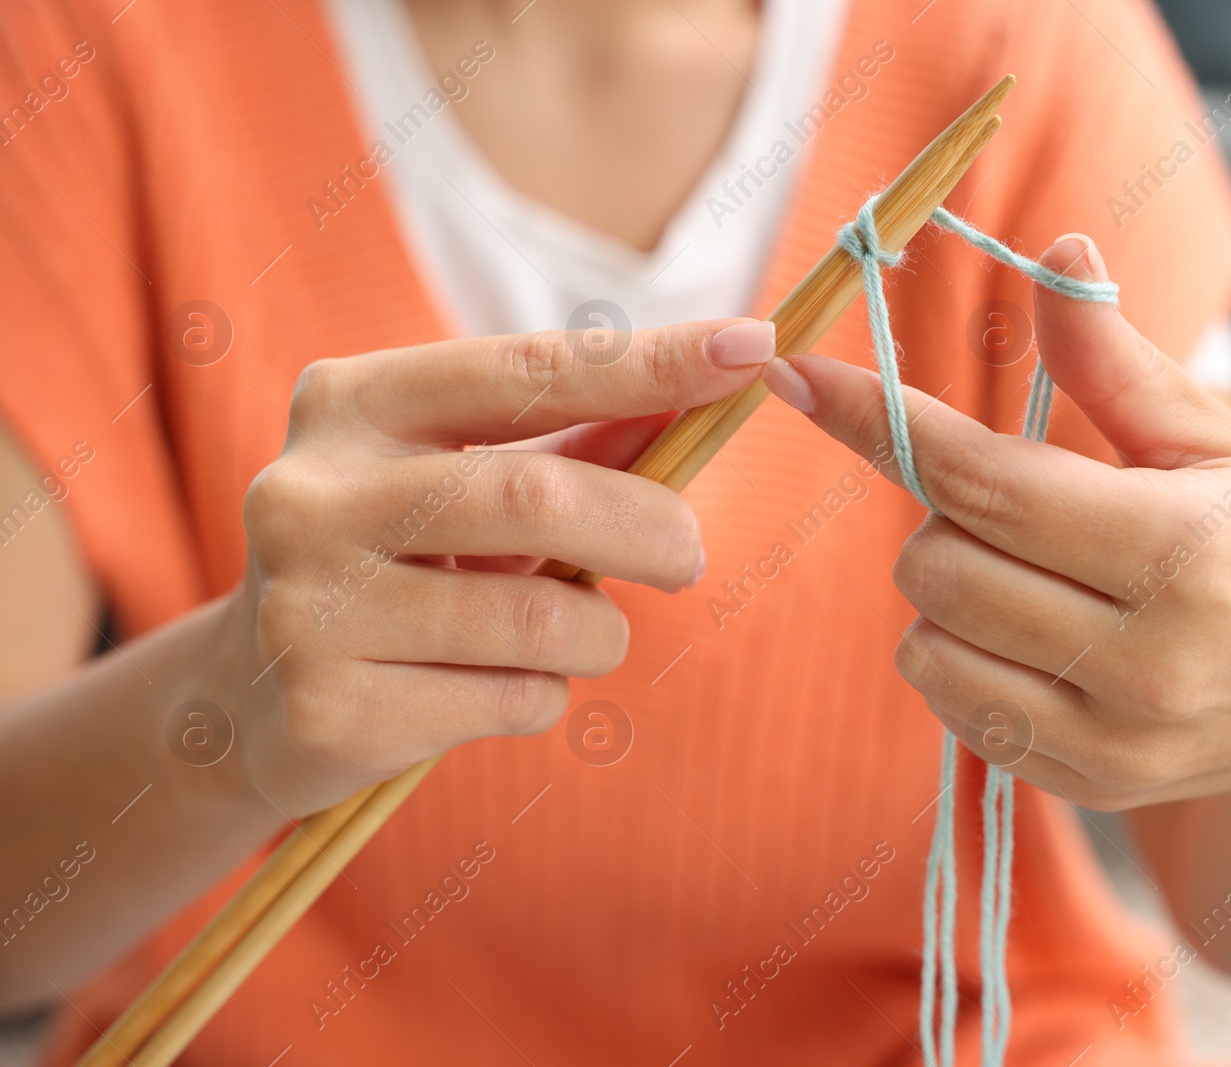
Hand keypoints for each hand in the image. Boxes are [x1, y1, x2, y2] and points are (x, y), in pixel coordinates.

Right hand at [220, 320, 774, 814]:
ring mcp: (306, 606)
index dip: (646, 361)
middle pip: (537, 497)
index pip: (525, 370)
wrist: (251, 697)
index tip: (750, 346)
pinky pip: (510, 701)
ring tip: (583, 636)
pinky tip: (493, 690)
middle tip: (691, 555)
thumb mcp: (466, 482)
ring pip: (538, 622)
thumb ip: (575, 441)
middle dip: (648, 527)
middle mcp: (310, 492)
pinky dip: (543, 697)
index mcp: (352, 404)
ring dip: (600, 634)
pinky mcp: (324, 710)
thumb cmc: (396, 562)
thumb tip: (703, 388)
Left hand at [761, 236, 1230, 810]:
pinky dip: (964, 661)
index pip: (986, 480)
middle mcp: (1149, 661)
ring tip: (1033, 573)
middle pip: (939, 566)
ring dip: (948, 593)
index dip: (878, 420)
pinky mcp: (1092, 787)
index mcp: (1184, 553)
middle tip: (1015, 500)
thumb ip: (1120, 365)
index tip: (796, 374)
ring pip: (928, 648)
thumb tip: (1055, 249)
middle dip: (946, 514)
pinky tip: (1037, 638)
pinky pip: (956, 714)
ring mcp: (1118, 741)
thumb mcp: (1229, 441)